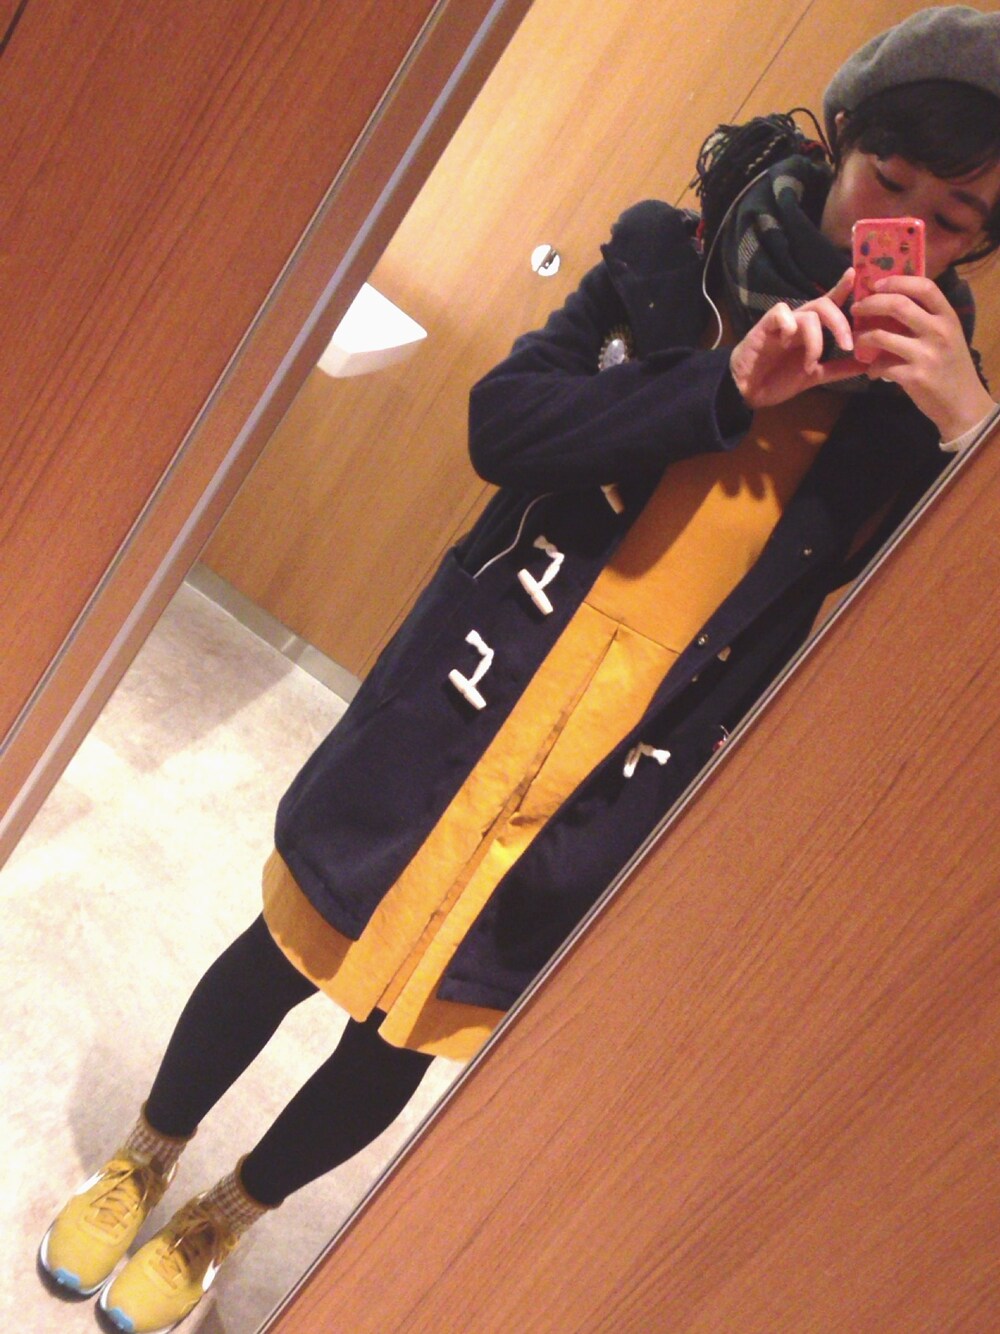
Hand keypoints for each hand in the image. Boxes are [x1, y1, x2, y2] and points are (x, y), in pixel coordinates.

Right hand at [729, 269, 865, 408]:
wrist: (747, 392)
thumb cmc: (777, 379)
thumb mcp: (814, 376)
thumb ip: (838, 369)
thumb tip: (867, 366)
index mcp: (811, 330)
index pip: (829, 303)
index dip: (842, 289)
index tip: (855, 276)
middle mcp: (799, 322)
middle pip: (824, 305)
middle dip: (839, 323)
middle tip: (847, 345)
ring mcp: (782, 324)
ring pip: (808, 315)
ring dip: (816, 340)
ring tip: (811, 363)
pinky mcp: (765, 326)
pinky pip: (781, 313)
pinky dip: (789, 325)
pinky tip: (787, 341)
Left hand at [852, 275, 995, 439]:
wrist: (963, 404)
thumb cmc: (952, 367)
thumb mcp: (948, 337)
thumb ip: (927, 320)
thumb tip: (894, 301)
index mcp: (947, 317)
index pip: (924, 287)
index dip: (897, 281)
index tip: (877, 283)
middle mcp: (938, 332)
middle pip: (897, 305)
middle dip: (870, 304)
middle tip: (856, 308)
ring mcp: (926, 354)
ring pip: (881, 336)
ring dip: (863, 337)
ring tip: (857, 341)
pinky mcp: (914, 377)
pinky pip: (881, 366)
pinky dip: (872, 369)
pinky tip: (872, 372)